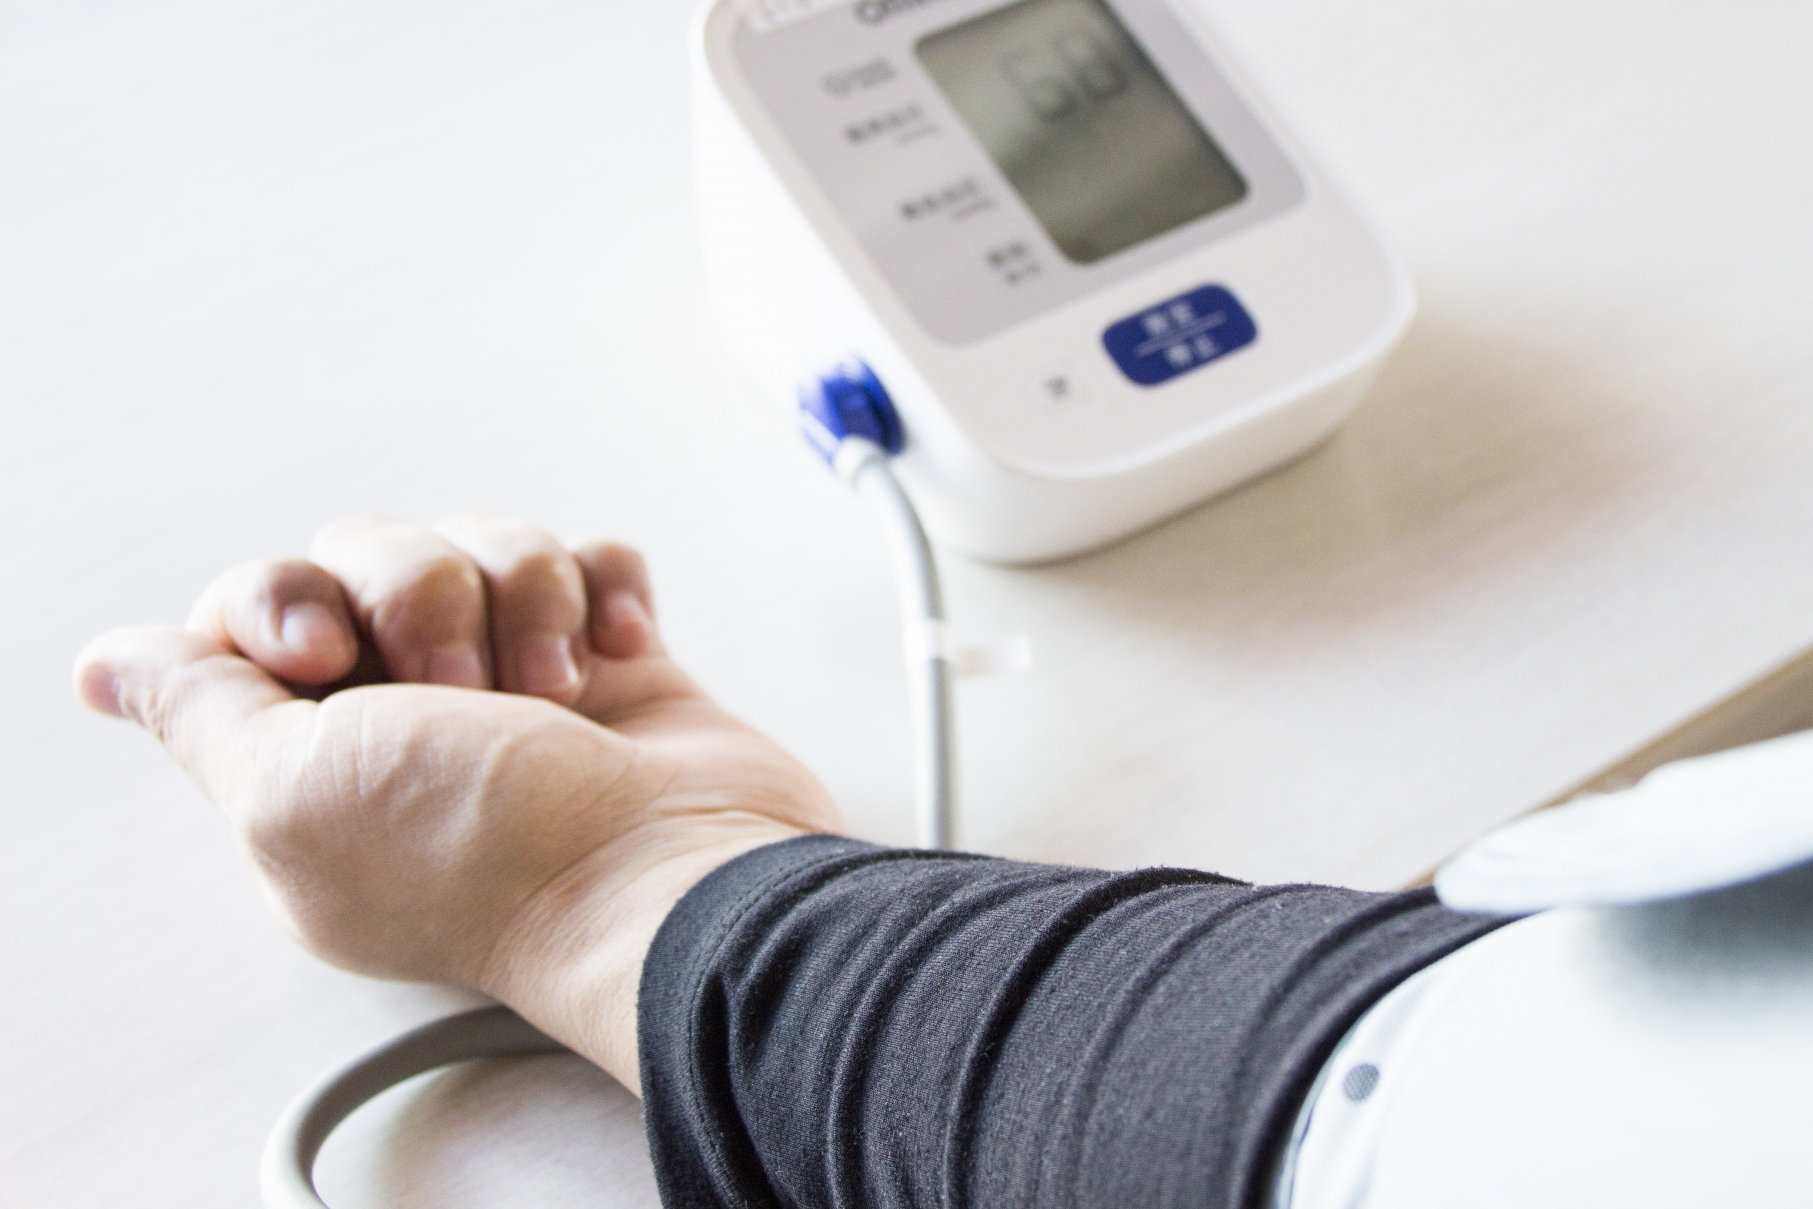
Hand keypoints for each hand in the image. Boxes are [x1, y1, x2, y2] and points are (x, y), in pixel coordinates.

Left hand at [72, 515, 841, 1090]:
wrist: (674, 871)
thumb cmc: (494, 851)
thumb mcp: (291, 789)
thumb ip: (195, 708)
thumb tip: (108, 666)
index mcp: (316, 757)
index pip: (260, 609)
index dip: (287, 603)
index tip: (326, 655)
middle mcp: (412, 715)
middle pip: (373, 555)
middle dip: (419, 594)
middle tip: (461, 689)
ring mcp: (521, 684)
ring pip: (488, 543)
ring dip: (525, 596)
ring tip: (558, 690)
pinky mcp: (613, 660)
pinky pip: (589, 557)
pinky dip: (605, 588)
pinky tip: (623, 649)